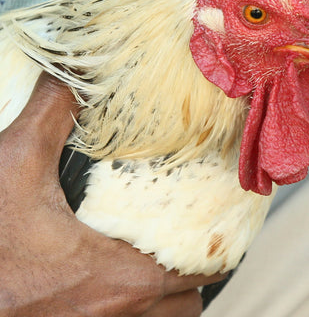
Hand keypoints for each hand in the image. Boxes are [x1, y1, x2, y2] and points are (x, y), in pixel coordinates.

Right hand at [0, 73, 224, 316]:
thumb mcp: (14, 166)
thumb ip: (51, 116)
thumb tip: (73, 76)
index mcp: (113, 274)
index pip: (198, 273)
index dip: (220, 251)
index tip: (227, 229)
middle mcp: (110, 315)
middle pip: (184, 309)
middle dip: (193, 278)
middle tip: (190, 244)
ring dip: (164, 299)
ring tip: (158, 264)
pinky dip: (132, 310)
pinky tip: (108, 285)